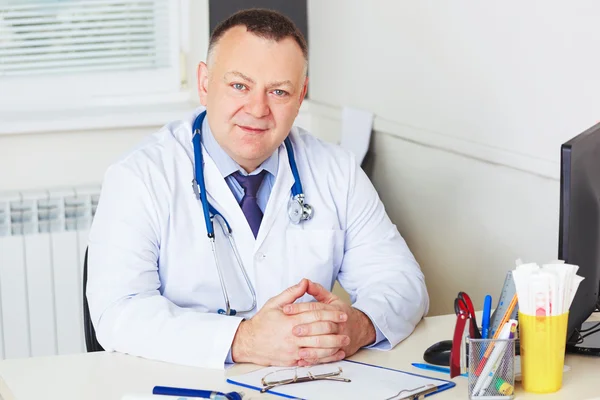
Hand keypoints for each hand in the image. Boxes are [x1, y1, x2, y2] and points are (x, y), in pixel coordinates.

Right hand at [231, 279, 349, 365]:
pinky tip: (334, 354)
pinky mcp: (293, 361)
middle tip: (346, 327)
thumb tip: (304, 282)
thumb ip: (291, 293)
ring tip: (344, 341)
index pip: (316, 316)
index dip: (331, 314)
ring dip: (334, 345)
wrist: (248, 343)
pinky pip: (312, 360)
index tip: (341, 314)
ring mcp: (293, 351)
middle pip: (320, 333)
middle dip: (336, 330)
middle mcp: (293, 337)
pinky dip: (325, 358)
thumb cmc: (262, 323)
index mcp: (290, 321)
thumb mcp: (274, 303)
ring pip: (319, 349)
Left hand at [283, 280, 375, 365]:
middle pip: (323, 326)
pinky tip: (304, 360)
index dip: (300, 308)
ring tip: (298, 349)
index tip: (286, 309)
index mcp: (335, 309)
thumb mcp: (331, 298)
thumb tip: (304, 282)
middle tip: (292, 330)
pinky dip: (316, 359)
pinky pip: (328, 357)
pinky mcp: (340, 350)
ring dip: (312, 348)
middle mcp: (339, 324)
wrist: (360, 328)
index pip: (316, 308)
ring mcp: (340, 338)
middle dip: (307, 329)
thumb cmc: (341, 312)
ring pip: (326, 344)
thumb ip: (317, 290)